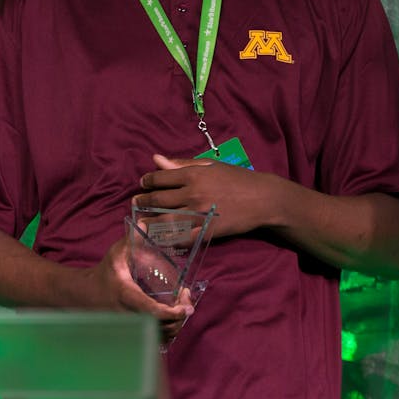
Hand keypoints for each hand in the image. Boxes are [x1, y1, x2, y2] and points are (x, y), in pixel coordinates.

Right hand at [87, 230, 192, 341]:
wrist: (83, 296)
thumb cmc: (103, 274)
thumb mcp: (115, 255)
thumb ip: (131, 239)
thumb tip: (144, 222)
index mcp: (126, 296)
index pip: (151, 311)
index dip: (171, 313)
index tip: (185, 308)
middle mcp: (127, 316)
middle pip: (160, 328)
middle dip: (178, 320)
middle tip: (187, 305)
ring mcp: (128, 328)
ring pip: (157, 338)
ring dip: (174, 327)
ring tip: (180, 311)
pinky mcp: (130, 334)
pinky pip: (152, 341)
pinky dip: (165, 333)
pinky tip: (170, 320)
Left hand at [136, 153, 284, 238]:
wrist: (262, 198)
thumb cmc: (237, 179)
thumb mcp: (210, 165)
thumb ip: (181, 163)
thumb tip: (155, 159)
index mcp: (193, 175)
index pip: (160, 178)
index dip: (147, 181)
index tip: (143, 184)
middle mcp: (192, 194)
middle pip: (158, 199)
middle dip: (143, 201)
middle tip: (136, 203)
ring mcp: (198, 214)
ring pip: (164, 220)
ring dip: (148, 222)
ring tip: (140, 222)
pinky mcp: (206, 232)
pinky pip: (181, 238)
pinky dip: (167, 239)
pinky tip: (158, 238)